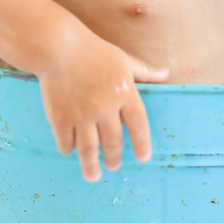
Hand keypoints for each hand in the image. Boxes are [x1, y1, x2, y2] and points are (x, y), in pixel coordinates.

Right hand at [35, 40, 169, 182]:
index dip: (142, 145)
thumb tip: (166, 74)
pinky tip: (70, 150)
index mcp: (125, 93)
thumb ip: (144, 71)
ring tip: (93, 176)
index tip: (143, 158)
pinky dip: (69, 149)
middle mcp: (105, 107)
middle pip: (114, 142)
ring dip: (92, 166)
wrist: (57, 46)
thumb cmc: (92, 51)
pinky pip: (67, 142)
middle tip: (114, 166)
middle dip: (115, 158)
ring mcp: (82, 114)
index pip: (139, 126)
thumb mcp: (123, 59)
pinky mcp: (60, 117)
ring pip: (89, 150)